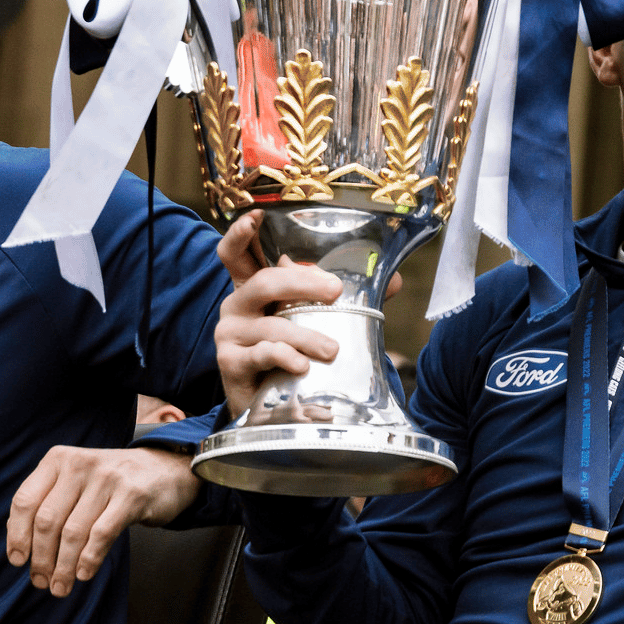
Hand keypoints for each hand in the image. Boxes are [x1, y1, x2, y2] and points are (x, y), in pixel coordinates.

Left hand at [6, 445, 198, 596]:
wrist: (165, 469)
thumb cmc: (112, 483)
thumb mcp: (76, 481)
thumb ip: (48, 501)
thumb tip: (16, 540)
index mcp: (58, 459)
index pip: (25, 501)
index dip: (17, 535)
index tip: (18, 562)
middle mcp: (79, 464)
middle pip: (47, 521)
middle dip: (41, 558)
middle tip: (41, 582)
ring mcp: (106, 478)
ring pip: (73, 532)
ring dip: (63, 567)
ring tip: (61, 587)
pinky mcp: (131, 495)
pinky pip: (101, 534)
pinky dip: (89, 559)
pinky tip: (83, 574)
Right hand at [213, 210, 344, 418]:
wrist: (269, 407)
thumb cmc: (290, 355)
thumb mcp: (313, 322)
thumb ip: (346, 301)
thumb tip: (393, 280)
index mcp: (254, 288)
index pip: (236, 253)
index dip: (241, 233)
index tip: (256, 216)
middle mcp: (237, 305)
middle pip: (264, 281)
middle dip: (302, 282)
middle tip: (335, 291)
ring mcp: (230, 333)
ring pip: (271, 326)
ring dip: (306, 336)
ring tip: (332, 351)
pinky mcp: (230, 362)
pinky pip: (261, 354)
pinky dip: (286, 358)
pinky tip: (303, 366)